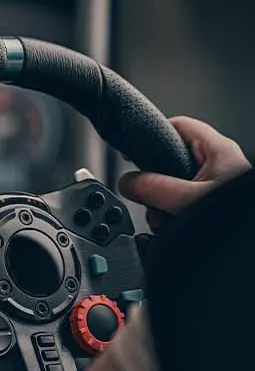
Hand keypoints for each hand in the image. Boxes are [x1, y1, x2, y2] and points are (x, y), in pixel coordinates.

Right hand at [118, 116, 250, 231]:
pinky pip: (182, 205)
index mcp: (217, 150)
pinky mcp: (212, 205)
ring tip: (166, 219)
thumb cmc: (241, 215)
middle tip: (150, 196)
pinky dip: (173, 216)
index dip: (152, 134)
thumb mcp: (190, 199)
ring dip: (162, 205)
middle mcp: (217, 165)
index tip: (132, 150)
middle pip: (170, 161)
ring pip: (174, 187)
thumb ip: (155, 189)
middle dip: (154, 184)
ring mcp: (214, 186)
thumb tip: (128, 182)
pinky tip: (173, 226)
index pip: (178, 126)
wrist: (246, 244)